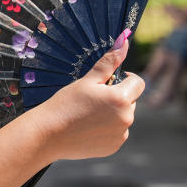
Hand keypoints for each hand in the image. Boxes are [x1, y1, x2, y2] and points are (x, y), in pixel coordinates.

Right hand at [35, 31, 144, 161]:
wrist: (48, 134)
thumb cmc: (66, 103)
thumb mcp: (87, 80)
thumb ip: (109, 61)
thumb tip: (124, 40)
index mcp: (121, 98)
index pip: (138, 83)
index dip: (125, 78)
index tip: (108, 80)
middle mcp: (126, 119)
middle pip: (131, 100)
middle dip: (117, 96)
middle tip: (93, 98)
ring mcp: (120, 135)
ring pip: (123, 117)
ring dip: (113, 112)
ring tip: (88, 113)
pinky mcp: (113, 147)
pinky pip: (116, 132)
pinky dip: (107, 128)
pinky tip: (88, 126)